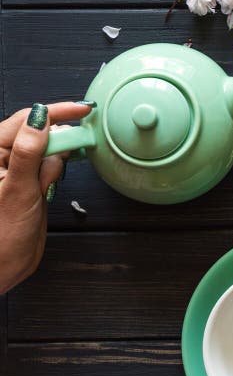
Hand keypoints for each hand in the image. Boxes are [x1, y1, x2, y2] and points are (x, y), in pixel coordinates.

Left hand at [0, 101, 93, 293]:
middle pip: (37, 132)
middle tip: (82, 138)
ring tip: (55, 174)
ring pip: (46, 149)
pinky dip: (57, 168)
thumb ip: (29, 151)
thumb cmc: (2, 235)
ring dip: (58, 157)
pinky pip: (48, 166)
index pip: (25, 121)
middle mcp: (2, 159)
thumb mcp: (18, 189)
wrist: (4, 266)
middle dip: (59, 135)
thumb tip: (40, 118)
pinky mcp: (29, 183)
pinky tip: (56, 176)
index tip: (82, 109)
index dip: (55, 112)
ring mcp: (16, 171)